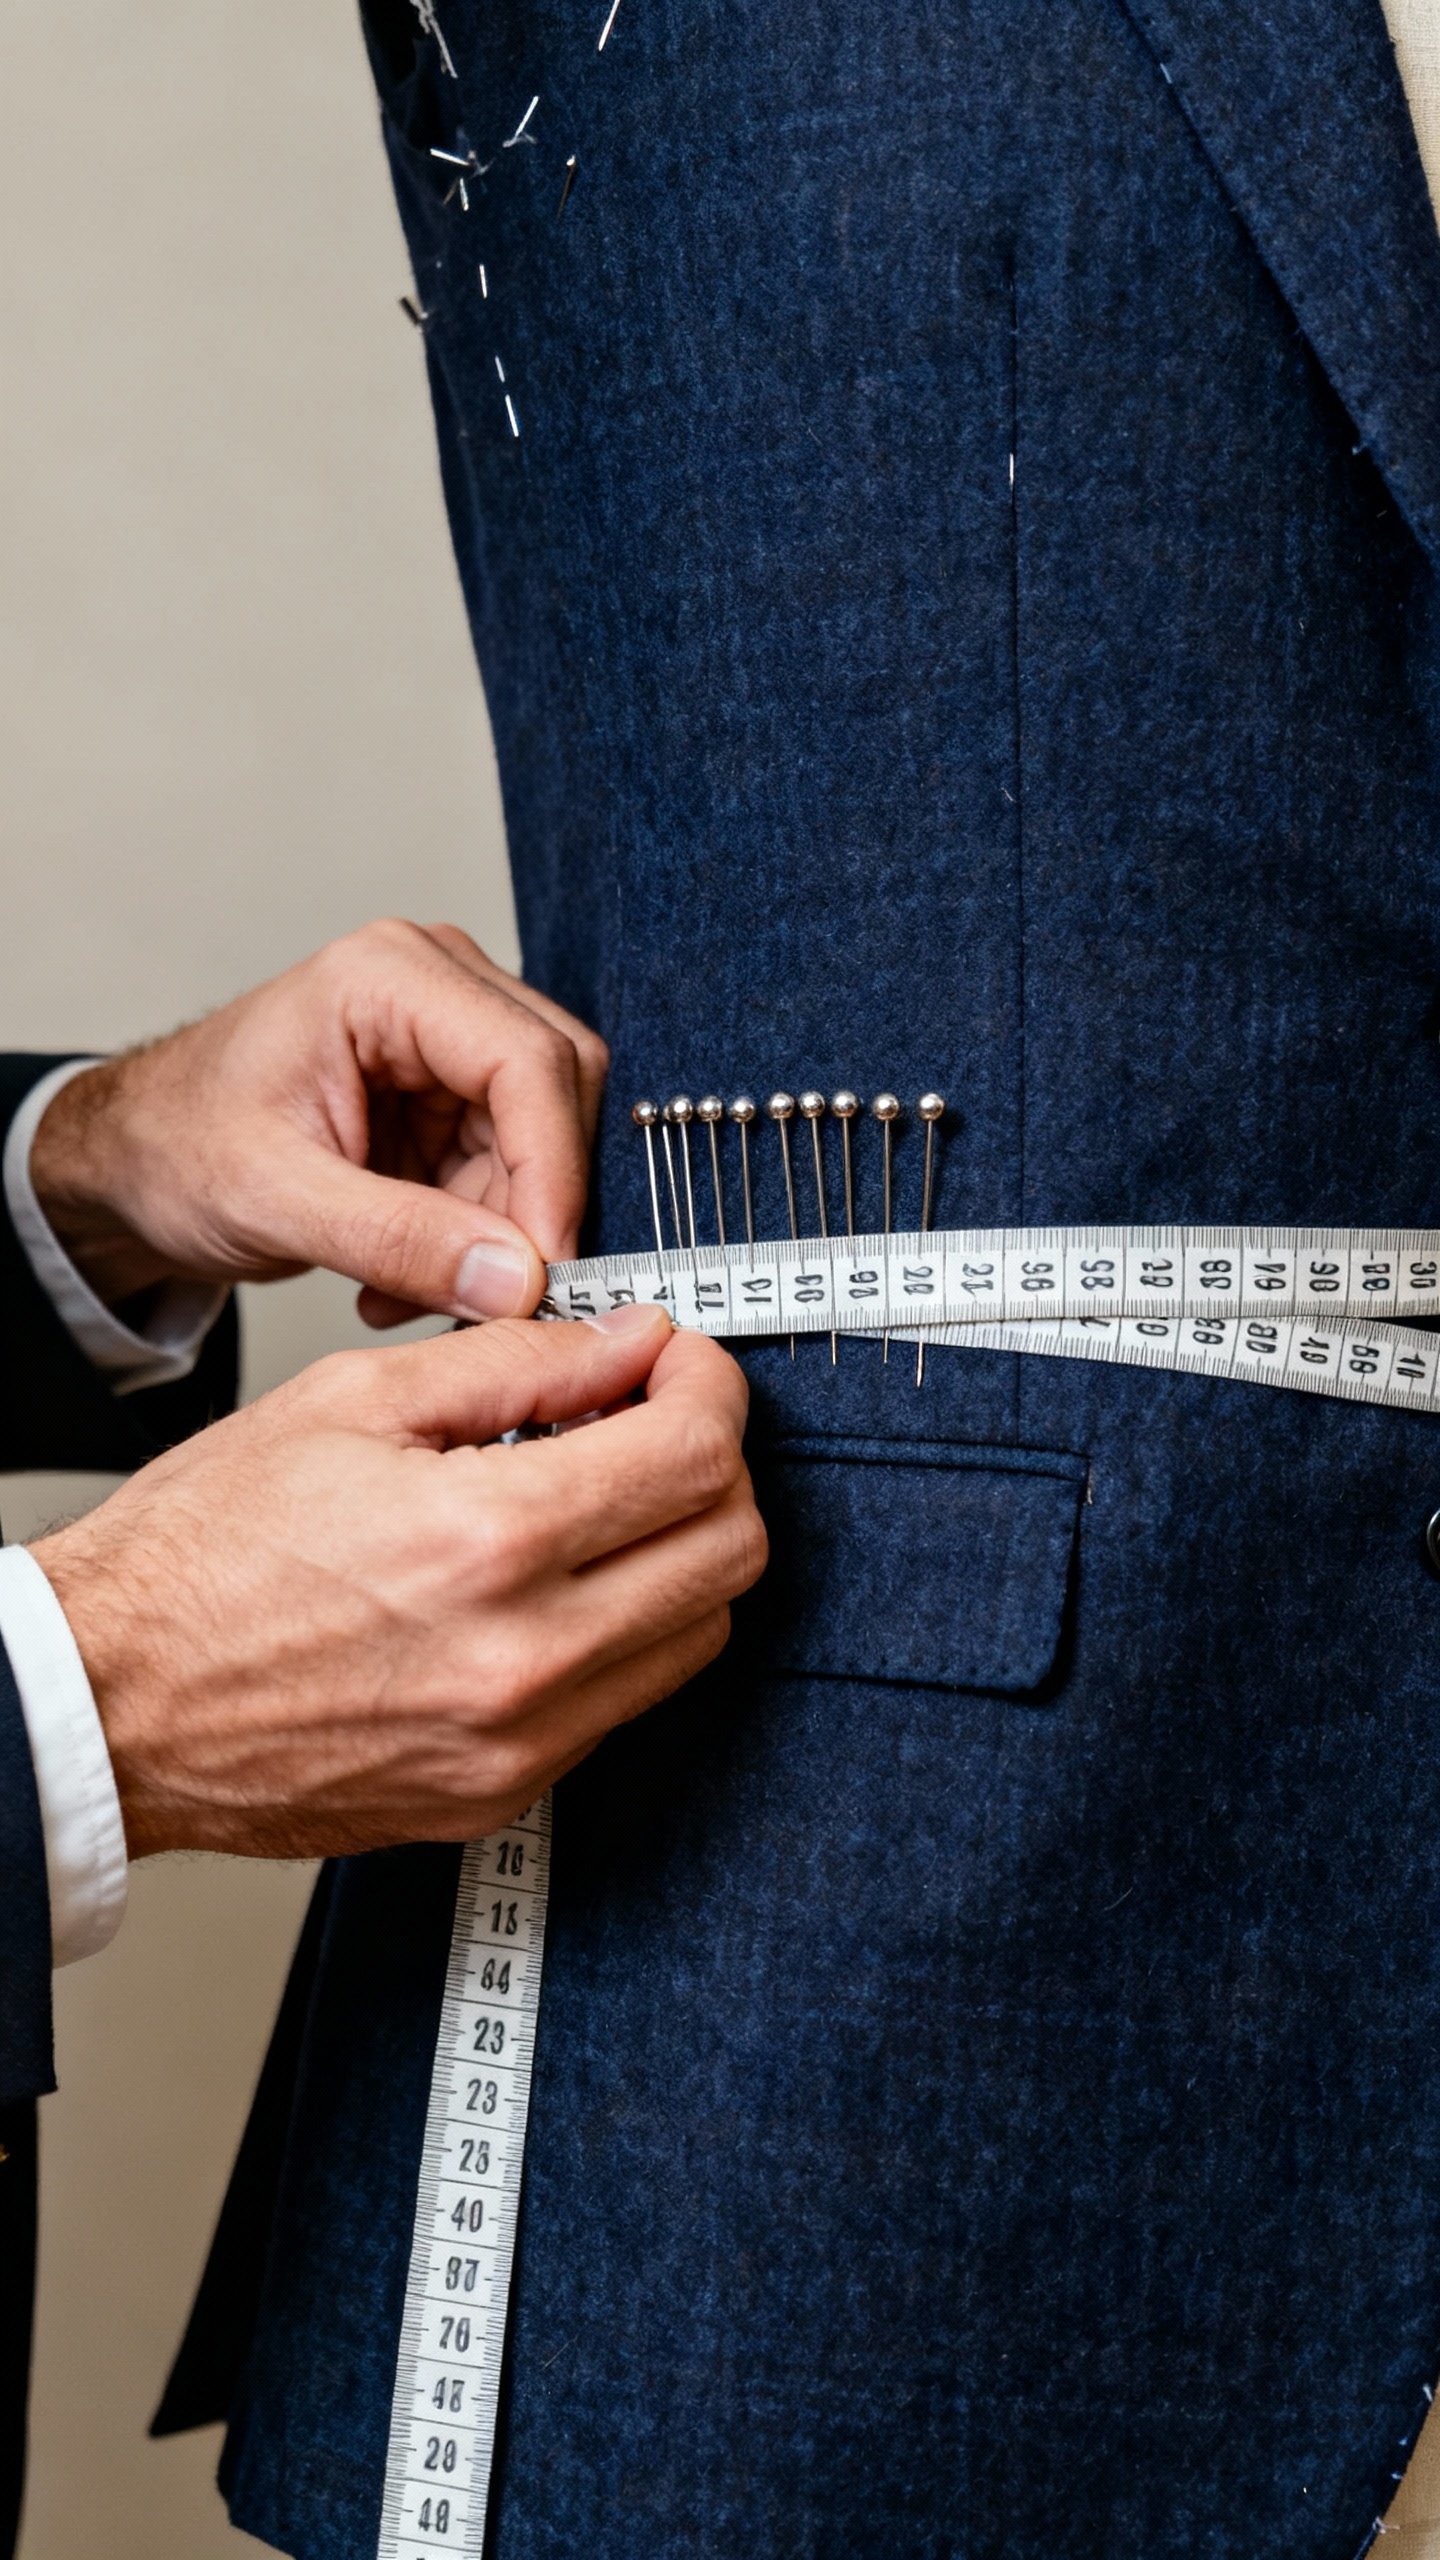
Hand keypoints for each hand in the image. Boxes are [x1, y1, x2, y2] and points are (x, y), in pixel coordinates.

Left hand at [27, 919, 608, 1324]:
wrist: (140, 1155)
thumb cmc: (179, 1146)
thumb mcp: (276, 1203)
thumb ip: (399, 1241)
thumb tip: (516, 1280)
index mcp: (387, 975)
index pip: (526, 1060)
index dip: (552, 1170)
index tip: (545, 1269)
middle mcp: (437, 982)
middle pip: (558, 1090)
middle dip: (531, 1204)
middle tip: (488, 1295)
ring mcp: (453, 1031)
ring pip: (547, 1138)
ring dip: (499, 1230)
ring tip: (405, 1290)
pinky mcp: (457, 1087)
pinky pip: (517, 1167)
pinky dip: (479, 1235)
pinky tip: (408, 1273)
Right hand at [32, 1306, 764, 1858]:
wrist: (111, 1699)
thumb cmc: (202, 1551)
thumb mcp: (353, 1398)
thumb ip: (518, 1364)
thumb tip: (630, 1343)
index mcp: (489, 1541)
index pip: (698, 1456)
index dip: (709, 1385)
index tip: (679, 1362)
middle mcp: (524, 1659)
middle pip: (732, 1551)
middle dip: (716, 1464)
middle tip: (656, 1420)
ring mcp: (519, 1745)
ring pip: (700, 1635)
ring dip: (681, 1551)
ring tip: (599, 1500)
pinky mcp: (501, 1796)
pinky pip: (625, 1702)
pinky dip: (623, 1629)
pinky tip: (551, 1582)